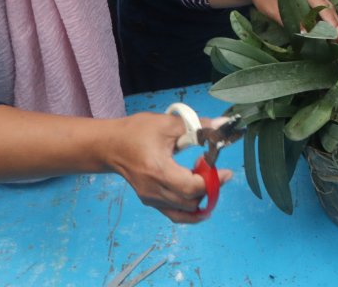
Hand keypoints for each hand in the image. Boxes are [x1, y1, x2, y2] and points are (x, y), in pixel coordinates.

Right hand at [106, 112, 232, 223]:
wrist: (110, 146)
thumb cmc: (136, 132)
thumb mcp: (168, 123)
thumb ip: (198, 126)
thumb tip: (222, 124)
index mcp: (158, 171)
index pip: (191, 187)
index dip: (213, 182)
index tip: (226, 172)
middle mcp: (154, 191)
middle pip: (191, 201)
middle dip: (210, 188)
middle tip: (215, 170)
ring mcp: (152, 199)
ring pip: (185, 210)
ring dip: (201, 197)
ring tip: (205, 179)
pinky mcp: (151, 202)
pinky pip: (175, 214)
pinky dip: (191, 210)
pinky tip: (201, 200)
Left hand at [242, 0, 337, 42]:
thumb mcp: (274, 11)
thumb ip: (290, 21)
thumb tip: (307, 34)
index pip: (321, 6)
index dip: (330, 22)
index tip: (336, 35)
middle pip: (328, 7)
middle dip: (336, 24)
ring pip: (328, 7)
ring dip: (334, 22)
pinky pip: (323, 6)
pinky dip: (328, 18)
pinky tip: (330, 29)